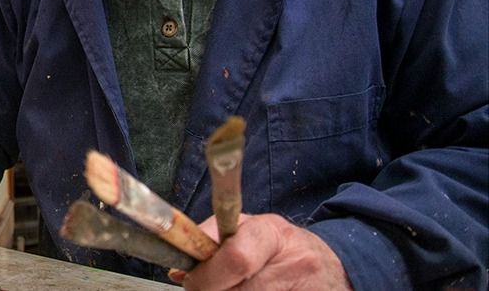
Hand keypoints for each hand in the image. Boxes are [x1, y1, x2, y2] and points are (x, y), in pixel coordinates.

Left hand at [170, 214, 352, 290]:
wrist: (335, 269)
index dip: (207, 276)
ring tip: (231, 289)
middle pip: (238, 290)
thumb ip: (215, 241)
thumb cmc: (284, 247)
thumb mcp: (253, 231)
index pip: (235, 257)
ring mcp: (303, 290)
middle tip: (205, 289)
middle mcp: (293, 263)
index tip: (191, 281)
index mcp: (272, 233)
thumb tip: (180, 269)